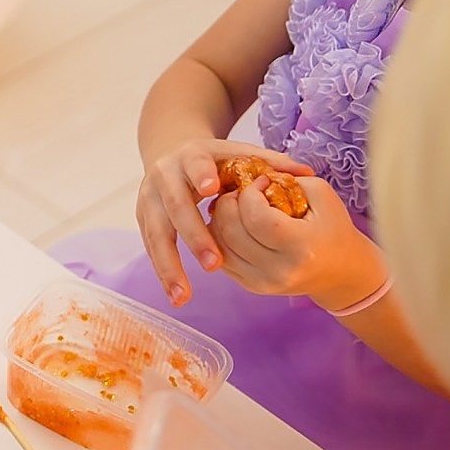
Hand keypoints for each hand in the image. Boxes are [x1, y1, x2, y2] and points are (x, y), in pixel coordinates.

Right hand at [136, 140, 309, 304]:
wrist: (172, 157)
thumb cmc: (214, 161)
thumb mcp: (238, 154)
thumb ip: (270, 162)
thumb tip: (306, 171)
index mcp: (190, 155)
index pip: (194, 163)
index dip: (200, 174)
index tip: (210, 190)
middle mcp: (163, 176)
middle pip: (175, 205)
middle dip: (193, 235)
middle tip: (213, 263)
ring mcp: (149, 199)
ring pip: (157, 234)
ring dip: (169, 265)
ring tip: (183, 295)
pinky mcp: (143, 219)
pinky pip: (152, 249)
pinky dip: (163, 272)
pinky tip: (175, 296)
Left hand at [208, 178, 387, 308]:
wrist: (341, 271)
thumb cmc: (332, 227)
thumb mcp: (321, 194)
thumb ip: (288, 179)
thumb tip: (252, 176)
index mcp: (301, 247)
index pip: (256, 217)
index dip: (250, 193)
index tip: (260, 182)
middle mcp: (279, 270)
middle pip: (231, 231)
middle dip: (228, 203)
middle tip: (239, 192)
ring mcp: (263, 283)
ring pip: (220, 246)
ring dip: (219, 219)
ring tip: (234, 206)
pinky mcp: (252, 287)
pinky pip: (223, 258)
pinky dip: (220, 237)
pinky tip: (234, 224)